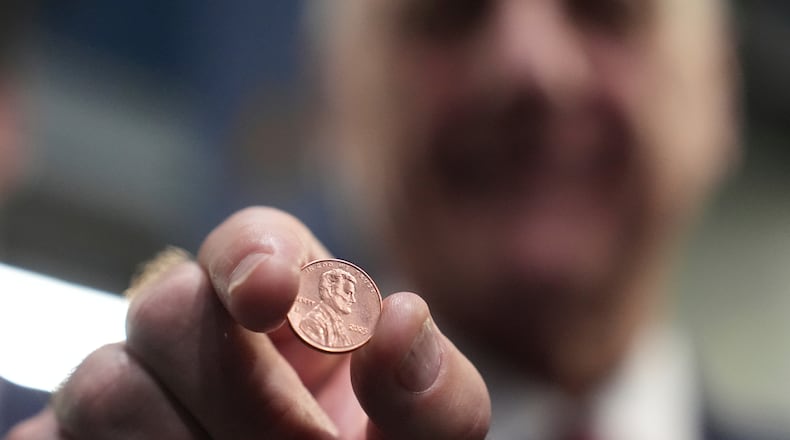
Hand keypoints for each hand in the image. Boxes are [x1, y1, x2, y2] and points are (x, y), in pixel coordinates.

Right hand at [6, 207, 489, 438]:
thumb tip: (403, 318)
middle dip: (238, 387)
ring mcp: (132, 389)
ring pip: (105, 383)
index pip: (252, 242)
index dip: (256, 257)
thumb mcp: (420, 437)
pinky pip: (51, 439)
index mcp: (289, 308)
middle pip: (170, 305)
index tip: (273, 294)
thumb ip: (431, 389)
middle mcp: (202, 334)